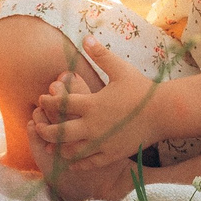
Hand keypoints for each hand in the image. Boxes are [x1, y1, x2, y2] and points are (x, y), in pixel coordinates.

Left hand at [31, 44, 165, 166]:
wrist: (163, 112)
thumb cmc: (141, 89)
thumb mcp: (120, 69)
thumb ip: (101, 55)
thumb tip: (85, 37)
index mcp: (92, 104)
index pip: (60, 104)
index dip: (47, 102)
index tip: (41, 100)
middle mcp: (93, 126)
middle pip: (59, 132)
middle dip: (44, 130)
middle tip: (37, 127)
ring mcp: (102, 143)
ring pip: (71, 151)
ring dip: (58, 148)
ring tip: (49, 145)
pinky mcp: (111, 154)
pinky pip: (89, 163)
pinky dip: (77, 163)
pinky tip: (70, 161)